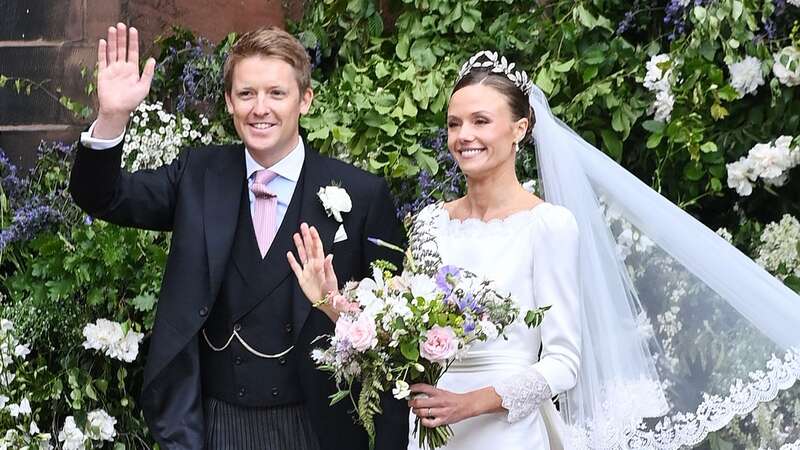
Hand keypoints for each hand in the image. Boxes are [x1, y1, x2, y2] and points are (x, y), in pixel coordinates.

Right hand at [93, 23, 156, 138]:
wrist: (117, 110)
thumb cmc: (132, 101)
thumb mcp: (144, 87)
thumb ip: (148, 73)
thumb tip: (152, 59)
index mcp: (133, 70)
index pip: (133, 52)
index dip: (133, 41)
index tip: (133, 30)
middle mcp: (122, 68)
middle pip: (122, 49)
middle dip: (122, 37)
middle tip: (121, 25)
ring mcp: (112, 69)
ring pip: (112, 51)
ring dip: (113, 41)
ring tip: (113, 29)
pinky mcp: (103, 73)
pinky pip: (102, 60)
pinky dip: (103, 51)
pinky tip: (104, 42)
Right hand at [287, 223, 338, 320]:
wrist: (326, 303)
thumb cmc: (331, 291)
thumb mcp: (331, 279)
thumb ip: (329, 267)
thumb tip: (329, 255)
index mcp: (321, 263)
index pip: (317, 247)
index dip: (314, 238)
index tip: (312, 229)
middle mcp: (313, 265)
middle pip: (308, 248)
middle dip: (306, 236)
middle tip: (303, 226)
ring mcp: (307, 271)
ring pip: (302, 255)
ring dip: (299, 245)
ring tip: (296, 235)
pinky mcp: (302, 278)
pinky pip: (296, 268)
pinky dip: (292, 261)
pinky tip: (289, 254)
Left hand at [408, 384, 475, 427]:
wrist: (466, 405)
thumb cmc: (454, 399)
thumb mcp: (442, 392)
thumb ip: (431, 393)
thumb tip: (418, 393)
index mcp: (438, 392)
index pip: (423, 388)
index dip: (414, 388)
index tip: (409, 389)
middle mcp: (439, 401)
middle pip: (419, 402)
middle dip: (412, 403)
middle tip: (410, 403)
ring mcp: (440, 412)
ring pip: (422, 412)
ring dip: (416, 412)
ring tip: (416, 411)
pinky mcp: (442, 420)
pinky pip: (430, 423)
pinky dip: (424, 421)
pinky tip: (423, 419)